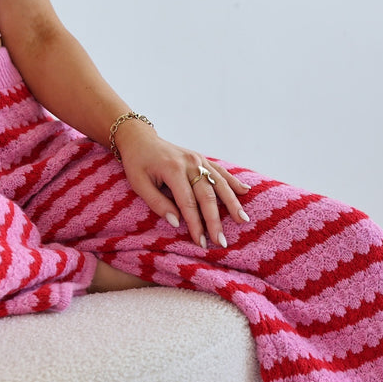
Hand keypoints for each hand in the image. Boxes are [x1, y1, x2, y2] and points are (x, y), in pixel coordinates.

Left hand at [112, 119, 248, 248]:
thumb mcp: (138, 184)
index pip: (187, 203)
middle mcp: (190, 163)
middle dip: (215, 220)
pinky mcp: (202, 158)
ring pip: (219, 183)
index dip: (195, 224)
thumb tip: (176, 223)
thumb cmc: (137, 163)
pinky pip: (220, 171)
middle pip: (207, 195)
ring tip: (242, 220)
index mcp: (173, 169)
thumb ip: (157, 203)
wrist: (140, 138)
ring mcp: (198, 159)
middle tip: (221, 241)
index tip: (201, 242)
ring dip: (232, 203)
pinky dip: (233, 181)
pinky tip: (245, 191)